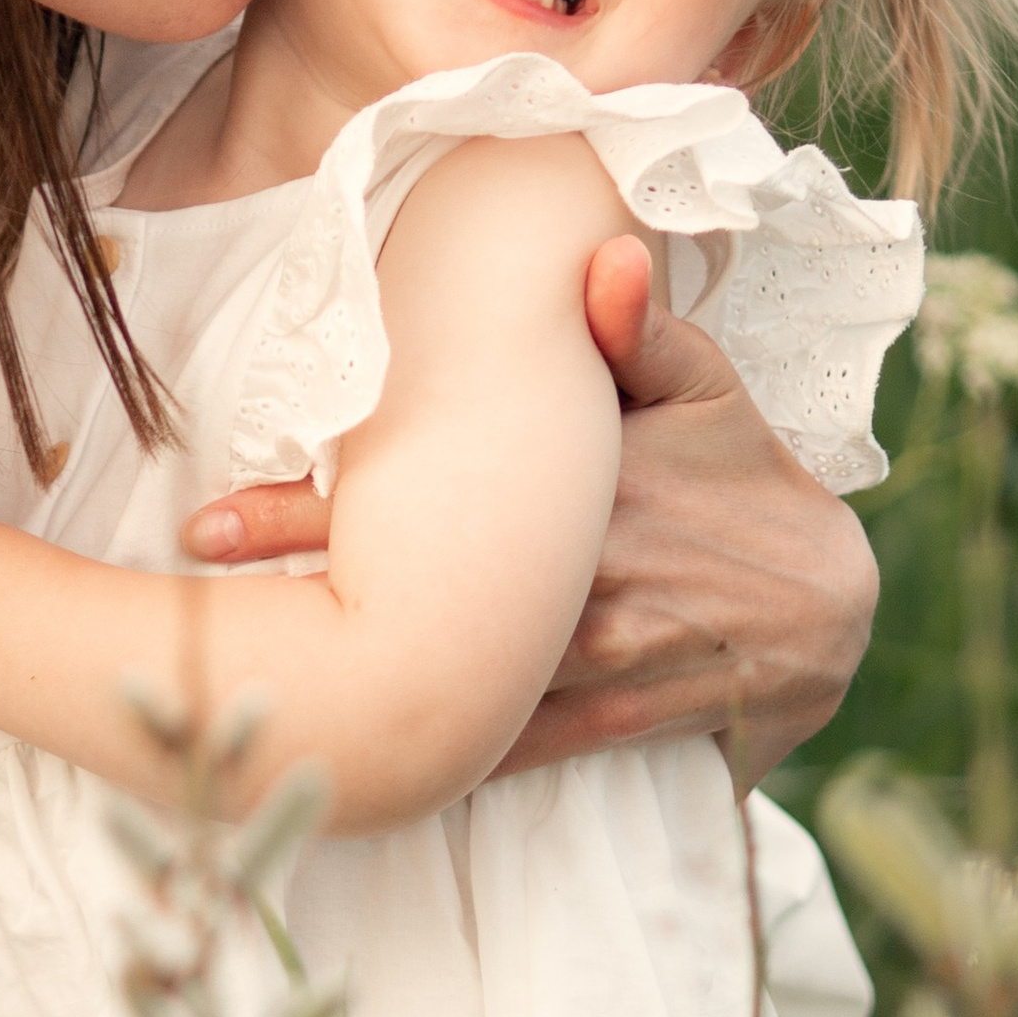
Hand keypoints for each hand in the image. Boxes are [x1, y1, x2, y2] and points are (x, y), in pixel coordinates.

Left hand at [181, 236, 876, 790]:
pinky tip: (356, 760)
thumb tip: (604, 255)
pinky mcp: (620, 717)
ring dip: (351, 685)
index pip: (427, 495)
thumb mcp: (708, 393)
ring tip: (244, 692)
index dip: (306, 512)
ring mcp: (606, 653)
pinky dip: (438, 752)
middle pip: (419, 595)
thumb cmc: (750, 481)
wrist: (833, 606)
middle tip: (183, 606)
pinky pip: (514, 745)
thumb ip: (642, 332)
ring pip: (457, 678)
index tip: (209, 522)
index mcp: (593, 485)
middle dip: (299, 606)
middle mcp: (592, 574)